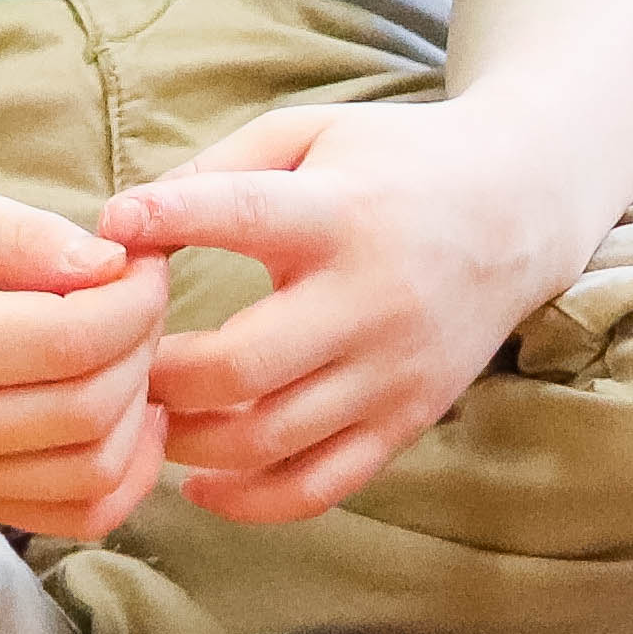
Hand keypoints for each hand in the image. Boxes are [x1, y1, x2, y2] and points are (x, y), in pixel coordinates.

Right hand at [0, 176, 175, 539]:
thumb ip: (20, 234)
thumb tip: (111, 267)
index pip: (70, 341)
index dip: (134, 298)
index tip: (143, 256)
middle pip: (90, 408)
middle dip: (143, 342)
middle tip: (139, 289)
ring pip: (94, 471)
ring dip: (140, 406)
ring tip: (130, 341)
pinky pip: (73, 518)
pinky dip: (125, 475)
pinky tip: (131, 412)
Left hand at [105, 99, 585, 525]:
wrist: (519, 209)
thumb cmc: (392, 161)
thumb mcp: (313, 131)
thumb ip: (219, 167)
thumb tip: (123, 222)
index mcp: (341, 214)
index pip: (244, 217)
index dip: (170, 221)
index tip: (113, 227)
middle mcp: (370, 300)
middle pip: (243, 365)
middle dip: (161, 373)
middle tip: (120, 361)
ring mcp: (392, 371)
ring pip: (271, 439)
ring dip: (189, 441)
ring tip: (148, 417)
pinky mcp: (407, 419)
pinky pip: (320, 485)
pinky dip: (250, 502)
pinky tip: (200, 483)